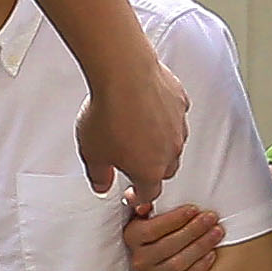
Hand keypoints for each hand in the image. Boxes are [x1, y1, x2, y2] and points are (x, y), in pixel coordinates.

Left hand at [75, 55, 191, 202]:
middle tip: (133, 162)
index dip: (137, 197)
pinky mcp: (180, 102)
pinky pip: (175, 115)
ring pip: (173, 142)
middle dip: (151, 170)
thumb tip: (102, 185)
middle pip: (165, 170)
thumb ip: (99, 175)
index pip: (149, 194)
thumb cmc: (108, 112)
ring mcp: (178, 126)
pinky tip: (146, 107)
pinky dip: (163, 115)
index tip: (130, 193)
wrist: (123, 73)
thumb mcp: (92, 153)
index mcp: (150, 170)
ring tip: (137, 130)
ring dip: (159, 142)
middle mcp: (170, 151)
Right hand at [123, 198, 223, 270]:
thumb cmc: (160, 224)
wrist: (166, 247)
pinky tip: (212, 254)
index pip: (152, 229)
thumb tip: (140, 200)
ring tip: (217, 232)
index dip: (175, 219)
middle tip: (211, 218)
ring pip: (178, 263)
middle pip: (168, 245)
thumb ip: (143, 200)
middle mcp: (140, 259)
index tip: (194, 209)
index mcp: (132, 236)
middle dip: (193, 230)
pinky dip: (200, 267)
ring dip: (201, 246)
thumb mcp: (149, 209)